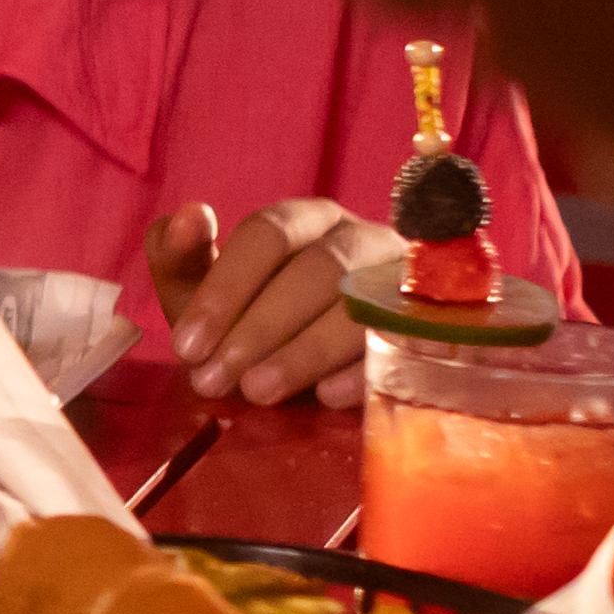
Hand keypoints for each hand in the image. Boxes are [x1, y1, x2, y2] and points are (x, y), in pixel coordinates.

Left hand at [146, 197, 386, 406]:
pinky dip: (361, 370)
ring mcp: (402, 281)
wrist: (329, 369)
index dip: (224, 289)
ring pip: (359, 305)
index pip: (267, 233)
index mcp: (305, 219)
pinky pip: (402, 344)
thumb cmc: (258, 320)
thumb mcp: (210, 294)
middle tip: (215, 379)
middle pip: (316, 269)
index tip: (186, 346)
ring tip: (258, 392)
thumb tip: (188, 216)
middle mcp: (360, 239)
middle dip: (259, 327)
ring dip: (304, 351)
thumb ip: (182, 258)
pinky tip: (324, 398)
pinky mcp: (431, 328)